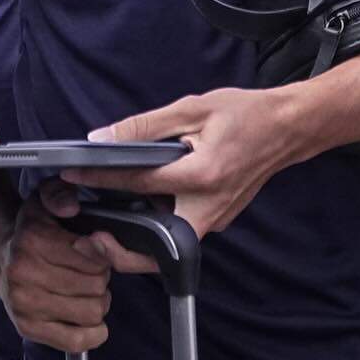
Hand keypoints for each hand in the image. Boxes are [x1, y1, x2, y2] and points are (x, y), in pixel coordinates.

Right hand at [0, 191, 152, 350]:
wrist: (0, 256)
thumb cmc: (32, 229)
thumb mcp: (44, 199)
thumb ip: (60, 194)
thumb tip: (70, 207)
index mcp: (33, 240)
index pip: (94, 256)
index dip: (103, 253)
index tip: (94, 248)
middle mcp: (25, 274)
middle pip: (97, 284)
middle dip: (101, 276)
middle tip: (88, 271)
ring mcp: (25, 304)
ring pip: (93, 311)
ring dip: (97, 301)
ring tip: (84, 290)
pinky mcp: (28, 328)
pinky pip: (77, 341)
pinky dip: (92, 332)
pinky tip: (87, 317)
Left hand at [59, 86, 307, 240]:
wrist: (287, 128)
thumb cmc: (245, 114)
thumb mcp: (192, 108)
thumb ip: (145, 127)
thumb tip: (103, 138)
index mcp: (202, 175)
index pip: (139, 182)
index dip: (100, 179)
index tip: (71, 175)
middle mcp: (210, 207)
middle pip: (158, 247)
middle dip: (121, 251)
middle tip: (88, 238)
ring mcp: (216, 219)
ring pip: (168, 245)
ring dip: (136, 240)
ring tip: (103, 225)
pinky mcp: (217, 220)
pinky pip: (180, 231)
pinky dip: (155, 227)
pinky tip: (136, 209)